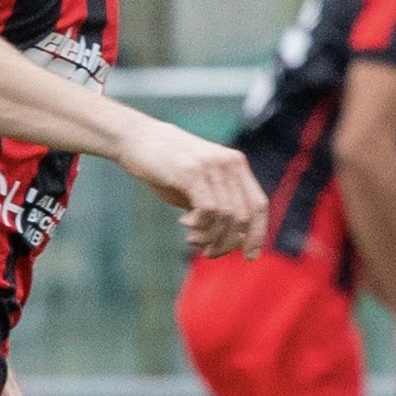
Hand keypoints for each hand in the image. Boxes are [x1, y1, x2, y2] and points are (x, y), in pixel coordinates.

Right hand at [113, 118, 265, 257]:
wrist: (136, 139)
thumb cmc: (165, 167)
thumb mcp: (196, 187)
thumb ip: (214, 207)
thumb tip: (228, 240)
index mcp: (236, 165)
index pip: (258, 205)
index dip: (258, 234)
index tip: (250, 256)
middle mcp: (230, 163)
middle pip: (244, 216)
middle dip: (228, 243)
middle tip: (209, 253)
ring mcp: (212, 165)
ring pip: (226, 216)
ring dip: (210, 237)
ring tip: (192, 240)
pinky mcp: (192, 171)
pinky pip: (208, 210)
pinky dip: (199, 225)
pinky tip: (184, 224)